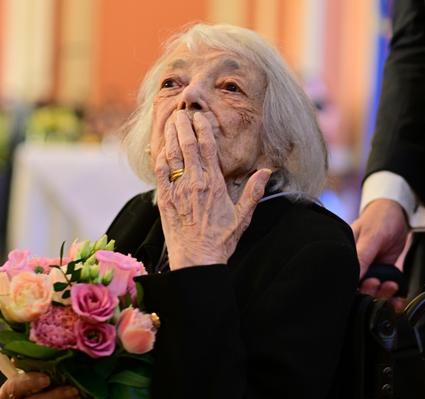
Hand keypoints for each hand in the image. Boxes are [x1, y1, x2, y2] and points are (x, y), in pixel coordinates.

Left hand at [154, 111, 270, 269]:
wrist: (196, 260)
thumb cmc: (220, 241)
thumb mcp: (242, 216)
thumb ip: (253, 192)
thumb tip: (265, 171)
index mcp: (214, 184)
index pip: (207, 149)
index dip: (203, 129)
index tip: (200, 116)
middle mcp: (194, 184)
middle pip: (187, 146)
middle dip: (184, 126)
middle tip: (182, 111)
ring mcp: (177, 191)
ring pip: (172, 156)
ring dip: (171, 136)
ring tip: (171, 121)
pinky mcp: (164, 200)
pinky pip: (160, 173)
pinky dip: (159, 157)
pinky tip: (159, 147)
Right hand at [351, 199, 408, 299]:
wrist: (398, 213)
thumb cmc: (379, 218)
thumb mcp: (371, 236)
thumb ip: (362, 257)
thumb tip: (354, 277)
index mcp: (344, 253)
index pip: (343, 275)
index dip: (354, 285)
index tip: (367, 284)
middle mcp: (355, 263)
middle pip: (357, 286)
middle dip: (370, 290)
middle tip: (379, 283)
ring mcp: (368, 268)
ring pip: (372, 289)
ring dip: (382, 292)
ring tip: (391, 286)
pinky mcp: (381, 271)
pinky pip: (384, 286)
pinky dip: (390, 293)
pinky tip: (394, 294)